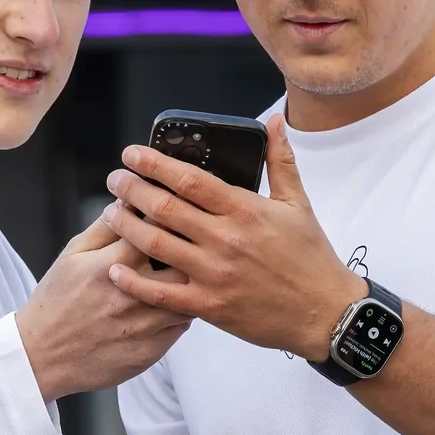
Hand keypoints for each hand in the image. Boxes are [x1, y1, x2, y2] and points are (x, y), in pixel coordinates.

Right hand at [16, 212, 194, 399]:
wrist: (43, 357)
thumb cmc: (57, 301)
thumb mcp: (72, 256)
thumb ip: (104, 227)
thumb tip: (130, 200)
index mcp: (112, 265)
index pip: (158, 227)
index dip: (171, 215)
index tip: (175, 211)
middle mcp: (133, 295)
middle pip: (184, 261)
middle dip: (188, 249)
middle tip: (187, 243)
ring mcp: (145, 326)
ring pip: (191, 295)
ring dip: (190, 282)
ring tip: (182, 274)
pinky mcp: (153, 350)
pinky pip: (183, 325)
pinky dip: (182, 310)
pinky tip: (171, 303)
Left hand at [100, 114, 364, 359]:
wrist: (324, 313)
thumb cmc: (311, 257)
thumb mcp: (299, 204)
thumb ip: (280, 161)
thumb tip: (272, 122)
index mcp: (245, 210)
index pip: (190, 179)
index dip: (155, 163)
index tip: (132, 154)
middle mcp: (225, 239)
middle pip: (165, 208)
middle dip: (132, 190)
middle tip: (114, 180)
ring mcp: (215, 274)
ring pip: (156, 246)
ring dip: (126, 226)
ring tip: (110, 213)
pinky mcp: (209, 306)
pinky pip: (161, 294)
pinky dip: (134, 282)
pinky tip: (115, 269)